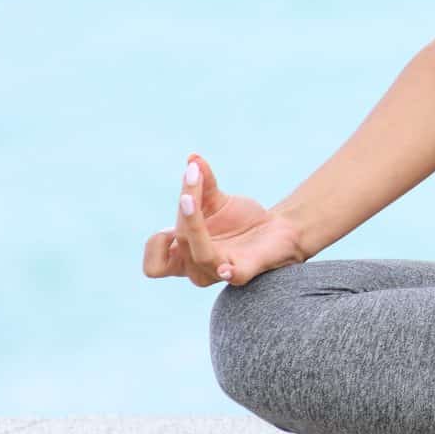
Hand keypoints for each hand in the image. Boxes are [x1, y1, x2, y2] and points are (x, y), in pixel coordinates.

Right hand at [139, 155, 304, 288]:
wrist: (280, 229)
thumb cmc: (242, 220)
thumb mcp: (217, 200)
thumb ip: (202, 183)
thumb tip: (192, 158)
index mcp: (184, 256)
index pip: (154, 263)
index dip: (157, 242)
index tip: (173, 226)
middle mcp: (197, 268)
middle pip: (180, 242)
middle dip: (185, 211)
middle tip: (193, 186)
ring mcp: (218, 271)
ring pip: (199, 254)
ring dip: (194, 222)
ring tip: (194, 197)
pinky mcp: (244, 271)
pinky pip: (230, 274)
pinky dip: (226, 270)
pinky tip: (225, 266)